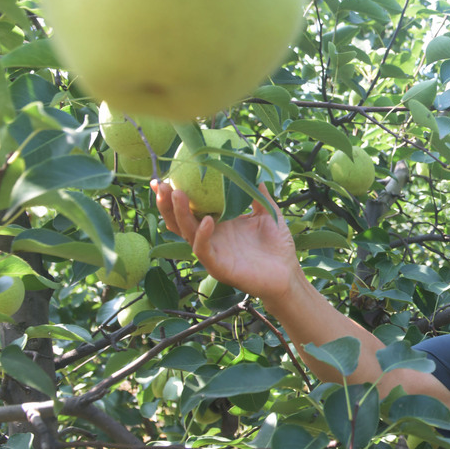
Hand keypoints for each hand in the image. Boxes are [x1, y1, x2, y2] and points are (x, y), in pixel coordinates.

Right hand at [153, 180, 302, 303]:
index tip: (164, 178)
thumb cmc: (277, 247)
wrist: (288, 273)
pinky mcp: (218, 266)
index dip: (175, 194)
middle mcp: (210, 237)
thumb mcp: (269, 215)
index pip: (191, 207)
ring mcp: (212, 252)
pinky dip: (203, 235)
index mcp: (218, 223)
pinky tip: (208, 220)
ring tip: (177, 194)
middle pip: (179, 220)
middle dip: (167, 203)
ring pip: (186, 233)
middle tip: (161, 184)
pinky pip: (204, 250)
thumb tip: (255, 175)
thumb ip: (259, 196)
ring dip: (180, 214)